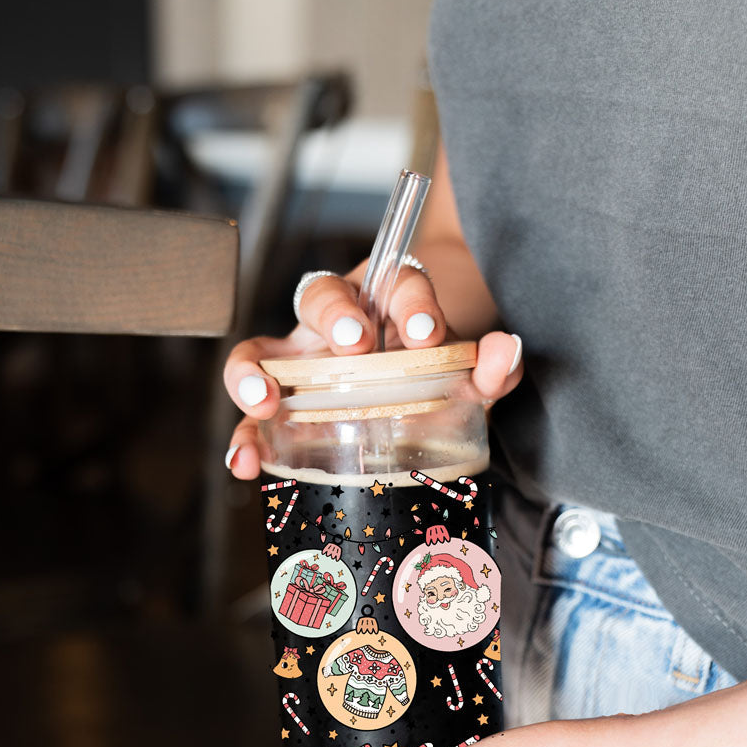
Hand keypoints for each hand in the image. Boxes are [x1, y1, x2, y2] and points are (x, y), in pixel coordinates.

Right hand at [222, 262, 523, 479]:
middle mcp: (335, 325)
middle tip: (356, 343)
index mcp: (384, 304)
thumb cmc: (427, 374)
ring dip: (253, 373)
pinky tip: (242, 463)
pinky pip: (253, 419)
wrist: (404, 390)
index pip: (393, 283)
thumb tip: (505, 352)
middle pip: (319, 297)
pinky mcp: (281, 408)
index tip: (425, 331)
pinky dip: (244, 439)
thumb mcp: (462, 373)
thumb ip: (488, 367)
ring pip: (262, 351)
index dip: (409, 301)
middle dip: (334, 316)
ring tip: (264, 402)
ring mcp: (301, 364)